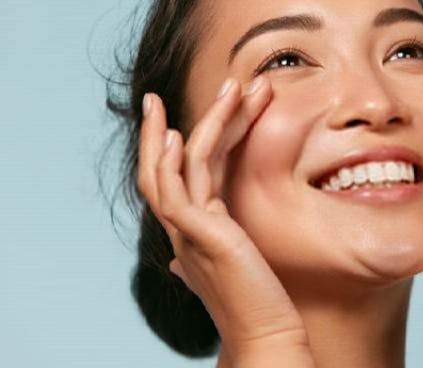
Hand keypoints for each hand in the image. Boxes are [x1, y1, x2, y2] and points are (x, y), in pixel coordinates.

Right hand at [138, 77, 313, 364]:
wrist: (267, 335)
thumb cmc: (255, 302)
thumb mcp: (230, 267)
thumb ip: (211, 250)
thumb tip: (181, 261)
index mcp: (191, 231)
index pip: (175, 177)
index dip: (173, 145)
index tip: (175, 117)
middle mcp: (182, 229)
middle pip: (160, 168)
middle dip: (157, 129)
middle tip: (155, 95)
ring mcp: (187, 233)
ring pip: (175, 168)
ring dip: (196, 123)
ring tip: (223, 87)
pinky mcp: (200, 238)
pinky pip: (177, 192)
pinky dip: (175, 162)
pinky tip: (179, 136)